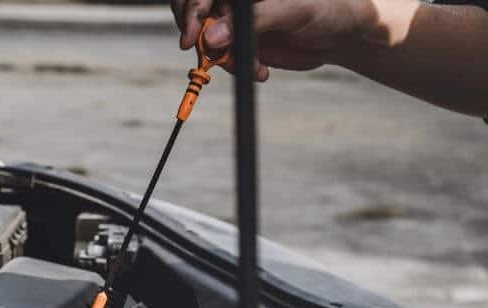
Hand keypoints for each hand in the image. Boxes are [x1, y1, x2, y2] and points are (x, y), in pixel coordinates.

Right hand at [171, 0, 383, 78]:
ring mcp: (235, 18)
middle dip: (199, 36)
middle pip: (193, 10)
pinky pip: (223, 57)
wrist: (343, 33)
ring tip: (253, 68)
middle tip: (211, 58)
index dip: (191, 11)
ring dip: (223, 59)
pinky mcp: (241, 40)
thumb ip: (254, 22)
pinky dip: (236, 68)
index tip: (192, 39)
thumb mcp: (293, 10)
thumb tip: (211, 38)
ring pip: (206, 38)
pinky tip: (260, 71)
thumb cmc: (328, 8)